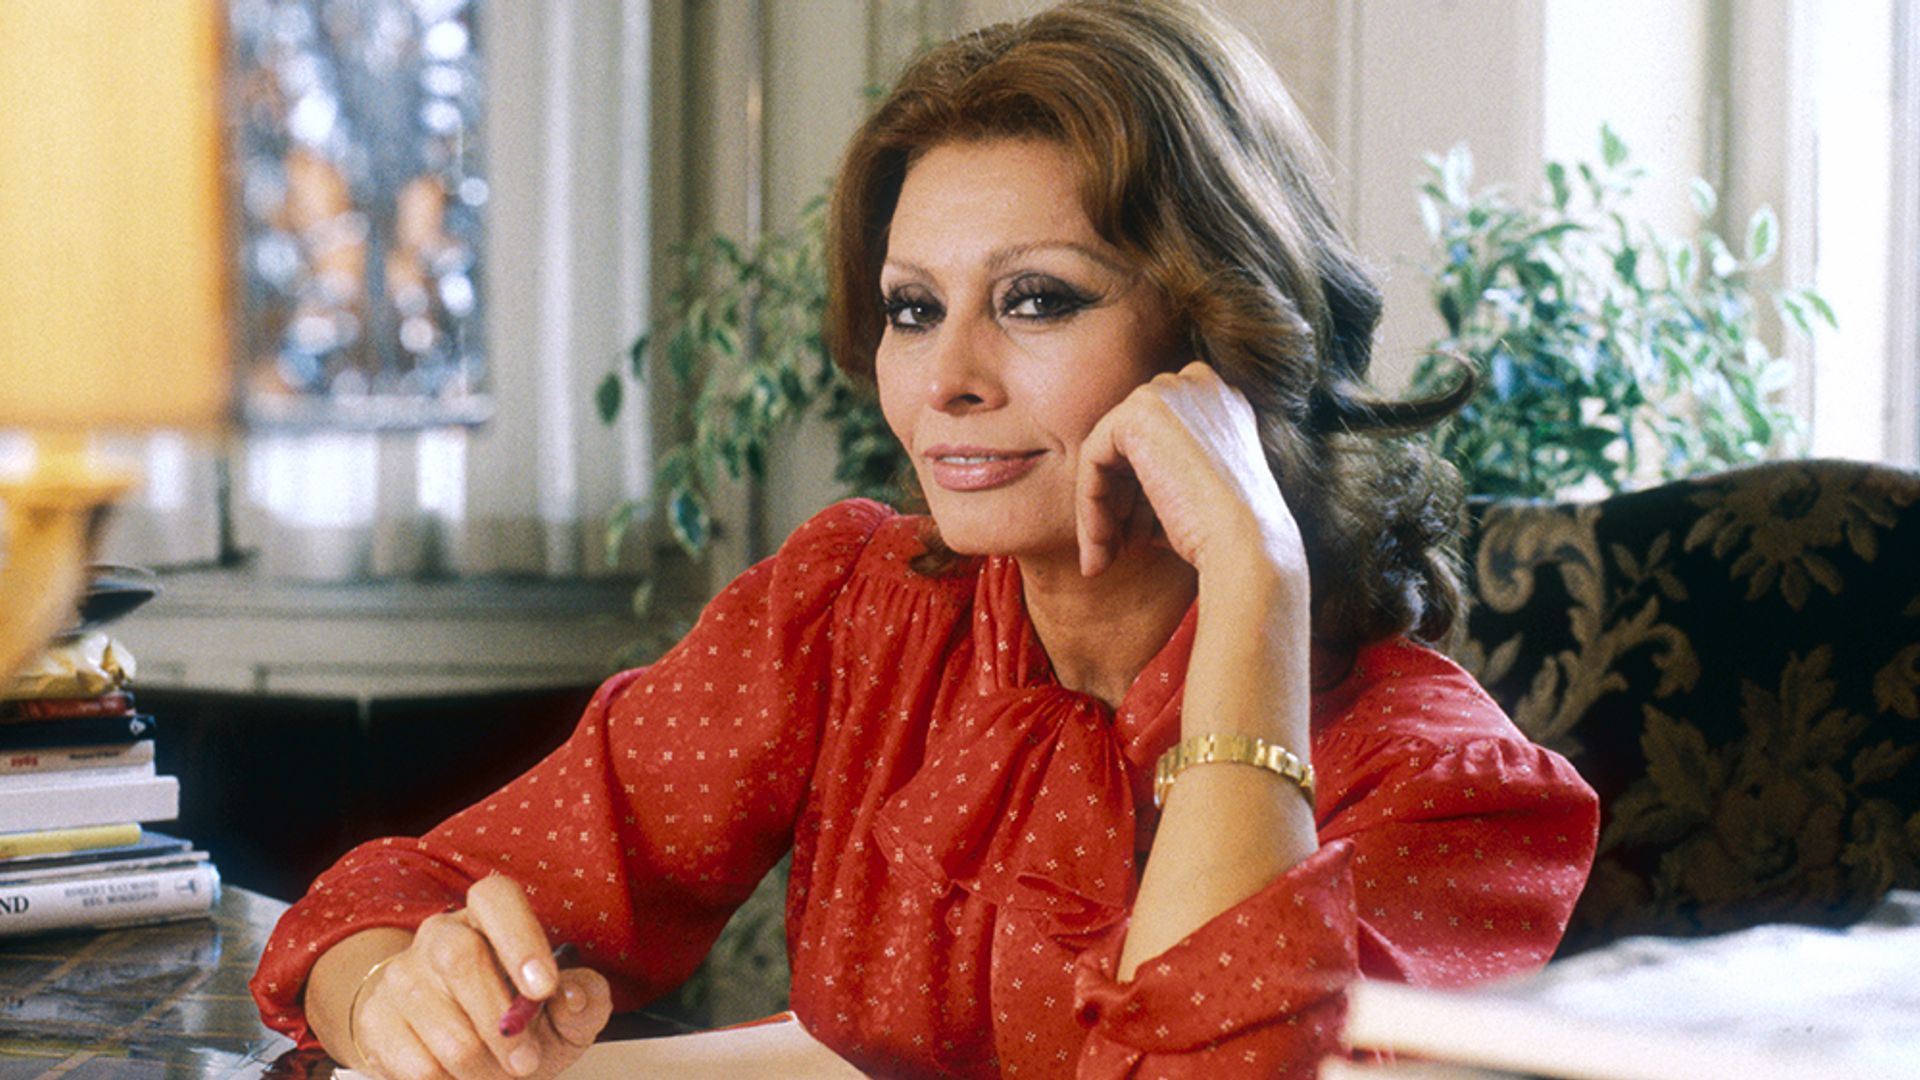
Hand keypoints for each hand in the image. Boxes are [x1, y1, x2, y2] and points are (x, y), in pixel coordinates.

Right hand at [348, 875, 610, 1079]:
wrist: (454, 1051)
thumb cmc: (520, 1020)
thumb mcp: (566, 1010)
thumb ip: (585, 998)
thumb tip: (571, 997)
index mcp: (489, 916)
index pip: (496, 899)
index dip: (520, 940)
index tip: (545, 989)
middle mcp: (440, 934)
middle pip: (461, 960)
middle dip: (501, 1024)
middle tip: (527, 1063)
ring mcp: (401, 975)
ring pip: (443, 1025)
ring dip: (480, 1066)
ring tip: (496, 1073)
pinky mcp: (376, 1021)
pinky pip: (418, 1065)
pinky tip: (460, 1076)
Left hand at [1074, 361, 1304, 586]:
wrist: (1247, 546)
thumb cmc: (1229, 536)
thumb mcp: (1196, 494)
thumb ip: (1161, 475)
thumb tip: (1110, 490)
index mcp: (1223, 404)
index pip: (1160, 441)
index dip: (1142, 494)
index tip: (1139, 539)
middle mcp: (1200, 386)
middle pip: (1131, 443)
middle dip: (1120, 500)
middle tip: (1117, 549)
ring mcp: (1171, 392)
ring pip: (1108, 452)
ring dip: (1101, 508)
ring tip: (1104, 558)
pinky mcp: (1139, 411)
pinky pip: (1093, 458)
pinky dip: (1090, 504)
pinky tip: (1102, 545)